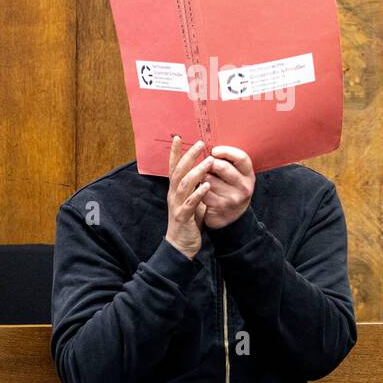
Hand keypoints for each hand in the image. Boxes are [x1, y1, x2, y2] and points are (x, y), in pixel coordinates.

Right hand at [165, 136, 212, 258]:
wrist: (179, 245)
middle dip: (188, 156)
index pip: (173, 167)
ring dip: (196, 172)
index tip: (179, 137)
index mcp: (174, 190)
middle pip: (178, 171)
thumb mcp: (189, 201)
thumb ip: (193, 187)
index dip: (175, 153)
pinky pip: (189, 203)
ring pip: (183, 184)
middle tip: (200, 143)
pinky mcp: (182, 217)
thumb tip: (203, 172)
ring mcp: (176, 205)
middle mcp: (173, 195)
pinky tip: (207, 185)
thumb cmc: (186, 222)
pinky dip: (198, 193)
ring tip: (209, 161)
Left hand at [203, 146, 254, 229]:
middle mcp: (245, 186)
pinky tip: (200, 192)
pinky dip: (198, 190)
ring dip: (202, 178)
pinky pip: (203, 192)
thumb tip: (211, 149)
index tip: (214, 150)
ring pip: (209, 180)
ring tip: (202, 180)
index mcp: (249, 175)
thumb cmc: (229, 191)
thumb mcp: (235, 177)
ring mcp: (234, 197)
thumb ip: (228, 163)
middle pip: (223, 167)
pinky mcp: (221, 206)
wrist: (230, 218)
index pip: (242, 158)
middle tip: (204, 166)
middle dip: (209, 164)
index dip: (226, 151)